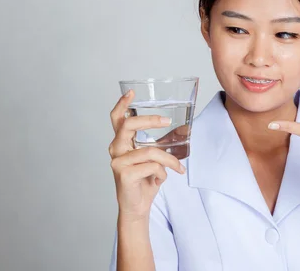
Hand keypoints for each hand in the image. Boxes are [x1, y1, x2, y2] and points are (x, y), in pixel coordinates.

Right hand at [109, 90, 185, 222]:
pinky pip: (152, 166)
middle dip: (149, 120)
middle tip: (166, 120)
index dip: (122, 104)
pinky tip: (159, 180)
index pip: (116, 119)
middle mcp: (116, 150)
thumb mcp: (154, 159)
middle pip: (128, 126)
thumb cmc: (144, 181)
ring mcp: (118, 162)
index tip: (131, 92)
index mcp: (121, 143)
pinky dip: (162, 173)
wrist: (137, 207)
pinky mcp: (124, 175)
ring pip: (150, 151)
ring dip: (169, 160)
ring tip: (178, 168)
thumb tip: (184, 130)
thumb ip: (161, 144)